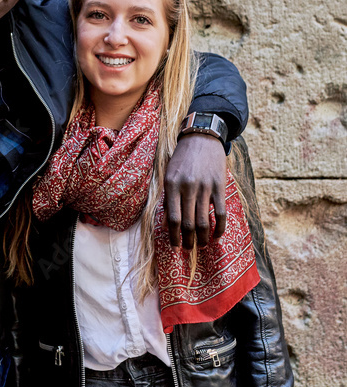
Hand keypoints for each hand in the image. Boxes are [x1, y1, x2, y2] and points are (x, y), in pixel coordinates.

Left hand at [164, 133, 226, 249]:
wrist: (202, 137)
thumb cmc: (182, 158)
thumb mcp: (169, 174)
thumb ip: (168, 197)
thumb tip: (167, 223)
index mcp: (172, 185)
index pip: (173, 218)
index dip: (174, 236)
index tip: (174, 245)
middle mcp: (188, 187)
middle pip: (188, 223)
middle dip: (188, 240)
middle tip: (188, 249)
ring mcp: (205, 187)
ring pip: (204, 221)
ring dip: (202, 237)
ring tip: (202, 245)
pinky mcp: (219, 186)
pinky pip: (220, 212)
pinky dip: (219, 227)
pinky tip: (217, 235)